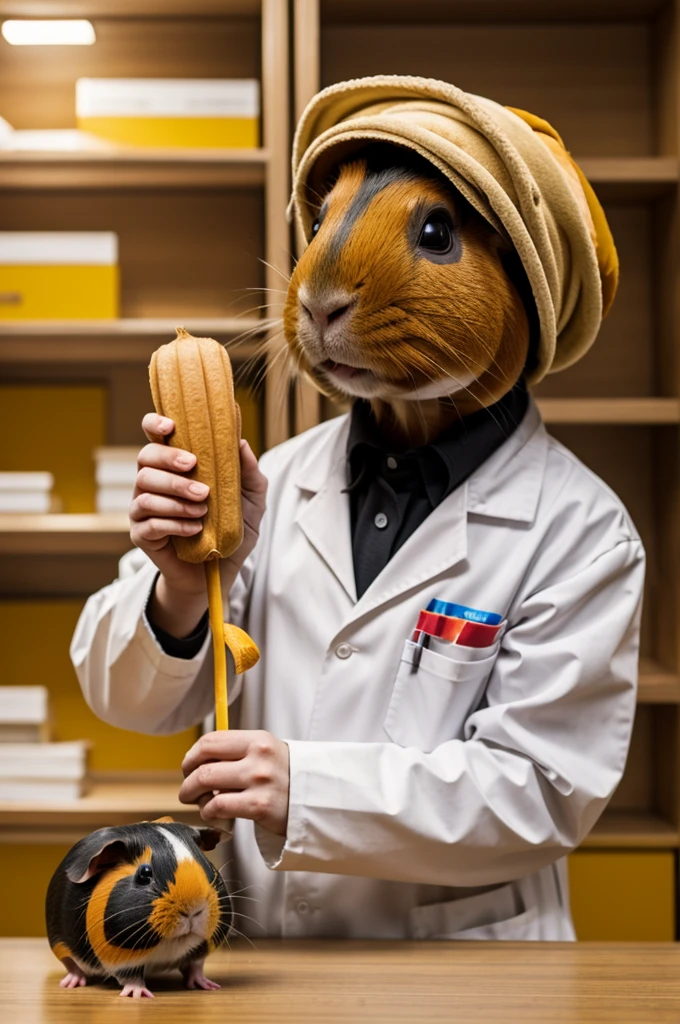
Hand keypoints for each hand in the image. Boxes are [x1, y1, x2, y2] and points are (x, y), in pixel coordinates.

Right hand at [130, 413, 267, 635]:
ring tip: (203, 508)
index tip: (170, 426)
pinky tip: (195, 529)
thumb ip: (248, 472)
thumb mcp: (251, 501)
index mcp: (175, 468)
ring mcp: (143, 509)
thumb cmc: (231, 530)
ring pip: (145, 491)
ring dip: (176, 496)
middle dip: (169, 460)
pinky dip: (174, 523)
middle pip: (145, 458)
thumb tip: (241, 442)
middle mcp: (153, 483)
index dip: (155, 424)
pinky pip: (148, 523)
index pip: (154, 437)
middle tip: (195, 468)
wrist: (220, 573)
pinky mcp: (142, 535)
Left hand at [179, 731, 289, 836]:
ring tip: (200, 802)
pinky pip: (218, 807)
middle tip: (188, 789)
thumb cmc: (285, 776)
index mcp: (257, 740)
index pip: (210, 741)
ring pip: (206, 785)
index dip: (191, 756)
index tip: (189, 767)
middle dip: (187, 780)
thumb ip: (236, 752)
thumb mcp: (265, 752)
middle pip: (203, 765)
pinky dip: (208, 812)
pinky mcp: (259, 806)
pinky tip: (214, 813)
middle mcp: (258, 757)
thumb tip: (198, 760)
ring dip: (194, 796)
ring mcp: (259, 781)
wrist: (316, 798)